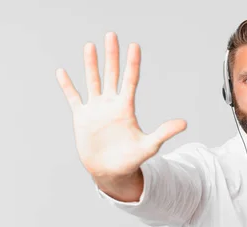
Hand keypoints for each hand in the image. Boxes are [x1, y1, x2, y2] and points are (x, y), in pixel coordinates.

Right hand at [55, 32, 186, 178]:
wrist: (111, 171)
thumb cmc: (131, 159)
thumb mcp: (149, 145)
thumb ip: (164, 132)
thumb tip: (184, 123)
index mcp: (126, 108)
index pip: (130, 80)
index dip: (132, 63)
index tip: (134, 46)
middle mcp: (111, 104)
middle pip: (112, 74)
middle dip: (112, 56)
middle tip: (112, 35)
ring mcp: (96, 109)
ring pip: (93, 81)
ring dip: (90, 64)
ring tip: (90, 46)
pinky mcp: (82, 117)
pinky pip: (73, 98)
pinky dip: (67, 86)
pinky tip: (62, 72)